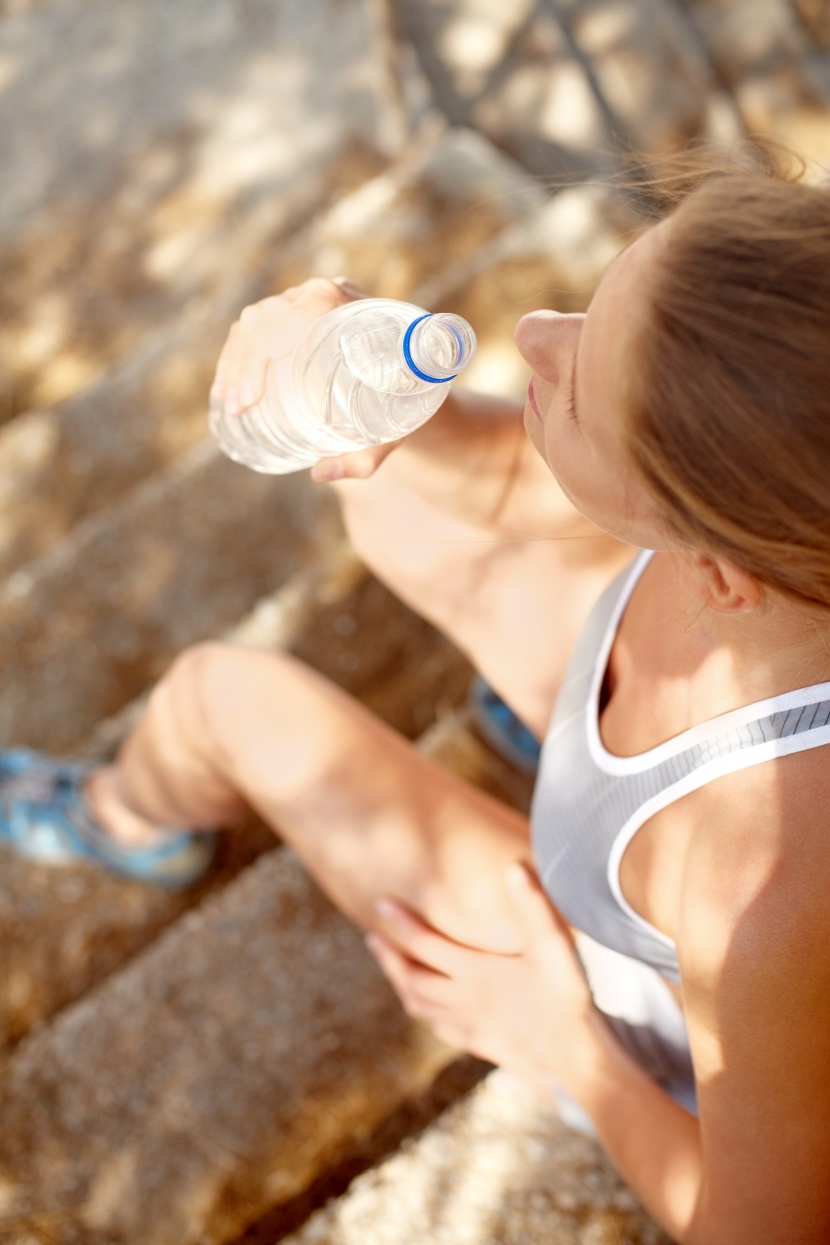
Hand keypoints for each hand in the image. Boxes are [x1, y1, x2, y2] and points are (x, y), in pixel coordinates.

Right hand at [210, 276, 400, 481]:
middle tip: (241, 407)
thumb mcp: (390, 433)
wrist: (409, 378)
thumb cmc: (401, 405)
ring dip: (236, 361)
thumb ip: (364, 459)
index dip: (269, 349)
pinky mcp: (293, 313)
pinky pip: (254, 326)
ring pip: (257, 320)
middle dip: (247, 363)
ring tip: (231, 402)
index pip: (302, 312)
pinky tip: (225, 386)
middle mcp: (329, 294)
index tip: (254, 396)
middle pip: (271, 317)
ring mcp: (307, 300)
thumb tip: (321, 474)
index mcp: (356, 309)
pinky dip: (236, 355)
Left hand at [367, 864, 599, 1094]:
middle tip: (372, 937)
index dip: (400, 922)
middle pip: (412, 977)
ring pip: (420, 1005)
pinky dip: (425, 1013)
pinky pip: (439, 1027)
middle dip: (389, 957)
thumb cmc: (565, 1000)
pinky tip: (427, 1009)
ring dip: (401, 984)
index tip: (380, 903)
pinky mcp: (478, 1044)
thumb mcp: (554, 947)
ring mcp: (468, 1024)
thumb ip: (533, 906)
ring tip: (392, 968)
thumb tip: (514, 868)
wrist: (575, 1063)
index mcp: (474, 972)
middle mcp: (463, 998)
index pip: (425, 943)